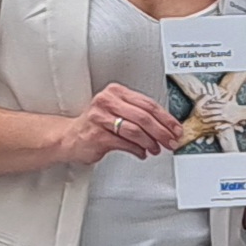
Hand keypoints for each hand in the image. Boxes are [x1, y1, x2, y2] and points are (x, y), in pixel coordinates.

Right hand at [58, 83, 179, 162]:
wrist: (70, 137)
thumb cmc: (97, 125)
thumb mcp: (117, 111)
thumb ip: (139, 115)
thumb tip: (166, 127)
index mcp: (116, 92)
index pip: (147, 103)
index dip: (166, 118)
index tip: (175, 129)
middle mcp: (107, 101)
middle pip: (144, 116)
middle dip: (162, 131)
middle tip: (171, 141)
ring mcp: (100, 118)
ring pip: (135, 130)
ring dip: (150, 142)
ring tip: (155, 149)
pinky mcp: (97, 135)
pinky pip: (124, 143)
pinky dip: (137, 150)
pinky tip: (142, 153)